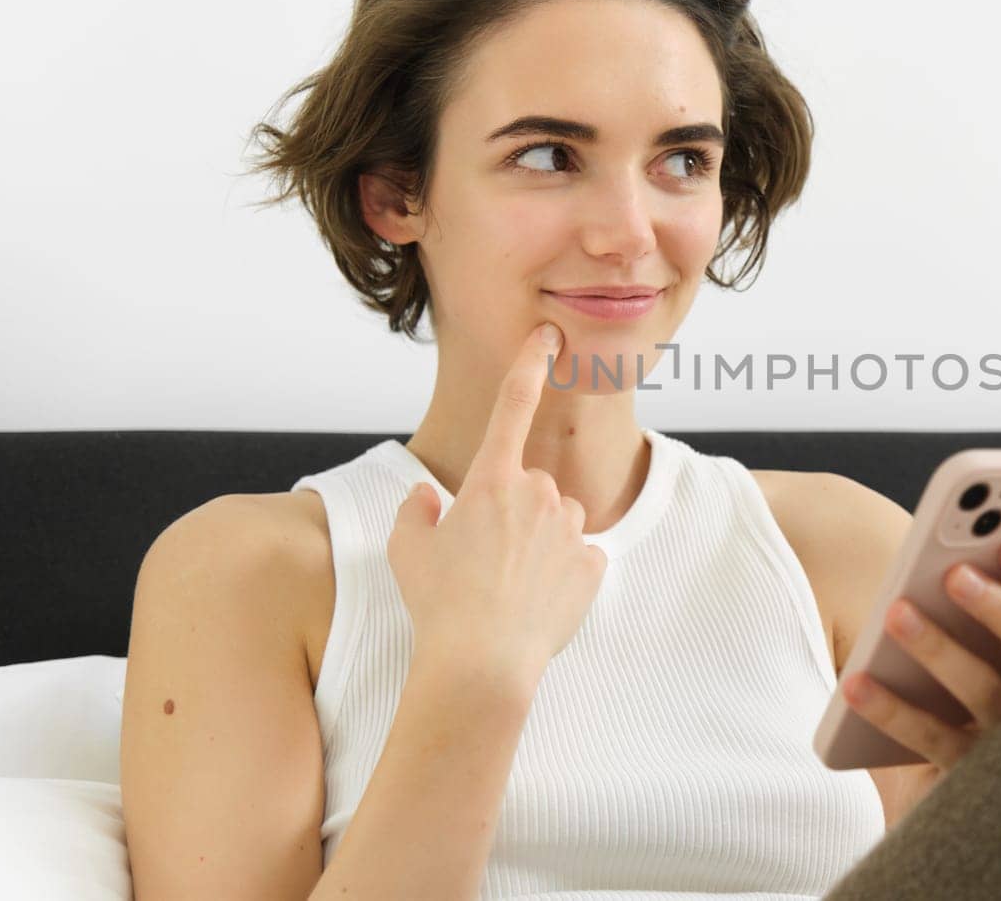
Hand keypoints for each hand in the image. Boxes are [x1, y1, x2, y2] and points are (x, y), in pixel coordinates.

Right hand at [387, 320, 606, 676]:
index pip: (512, 405)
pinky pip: (579, 559)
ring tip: (509, 587)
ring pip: (559, 521)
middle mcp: (538, 494)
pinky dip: (562, 575)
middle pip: (531, 487)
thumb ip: (414, 513)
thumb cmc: (439, 605)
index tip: (548, 336)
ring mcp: (571, 529)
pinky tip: (536, 603)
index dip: (530, 365)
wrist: (482, 664)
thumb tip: (426, 500)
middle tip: (484, 561)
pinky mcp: (594, 564)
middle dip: (513, 512)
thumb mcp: (406, 552)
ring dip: (540, 542)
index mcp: (491, 481)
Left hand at [840, 536, 1000, 816]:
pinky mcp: (971, 782)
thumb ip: (962, 611)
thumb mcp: (965, 654)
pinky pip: (931, 741)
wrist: (941, 813)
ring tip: (896, 611)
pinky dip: (891, 710)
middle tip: (954, 573)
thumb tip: (928, 558)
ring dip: (941, 648)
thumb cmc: (951, 707)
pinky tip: (853, 682)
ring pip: (986, 692)